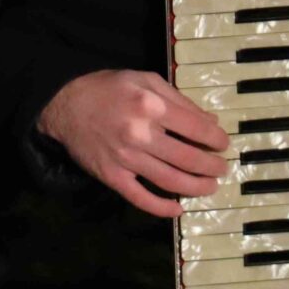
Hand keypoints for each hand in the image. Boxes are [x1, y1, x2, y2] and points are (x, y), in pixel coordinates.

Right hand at [36, 69, 230, 218]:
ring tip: (209, 186)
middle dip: (212, 166)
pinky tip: (177, 208)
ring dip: (197, 187)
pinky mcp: (112, 177)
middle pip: (188, 159)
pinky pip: (141, 198)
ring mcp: (126, 159)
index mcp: (151, 105)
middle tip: (221, 168)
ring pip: (171, 181)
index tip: (223, 144)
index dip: (216, 139)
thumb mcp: (146, 80)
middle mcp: (140, 133)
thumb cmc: (109, 89)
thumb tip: (210, 121)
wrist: (65, 105)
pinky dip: (162, 208)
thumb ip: (179, 100)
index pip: (197, 128)